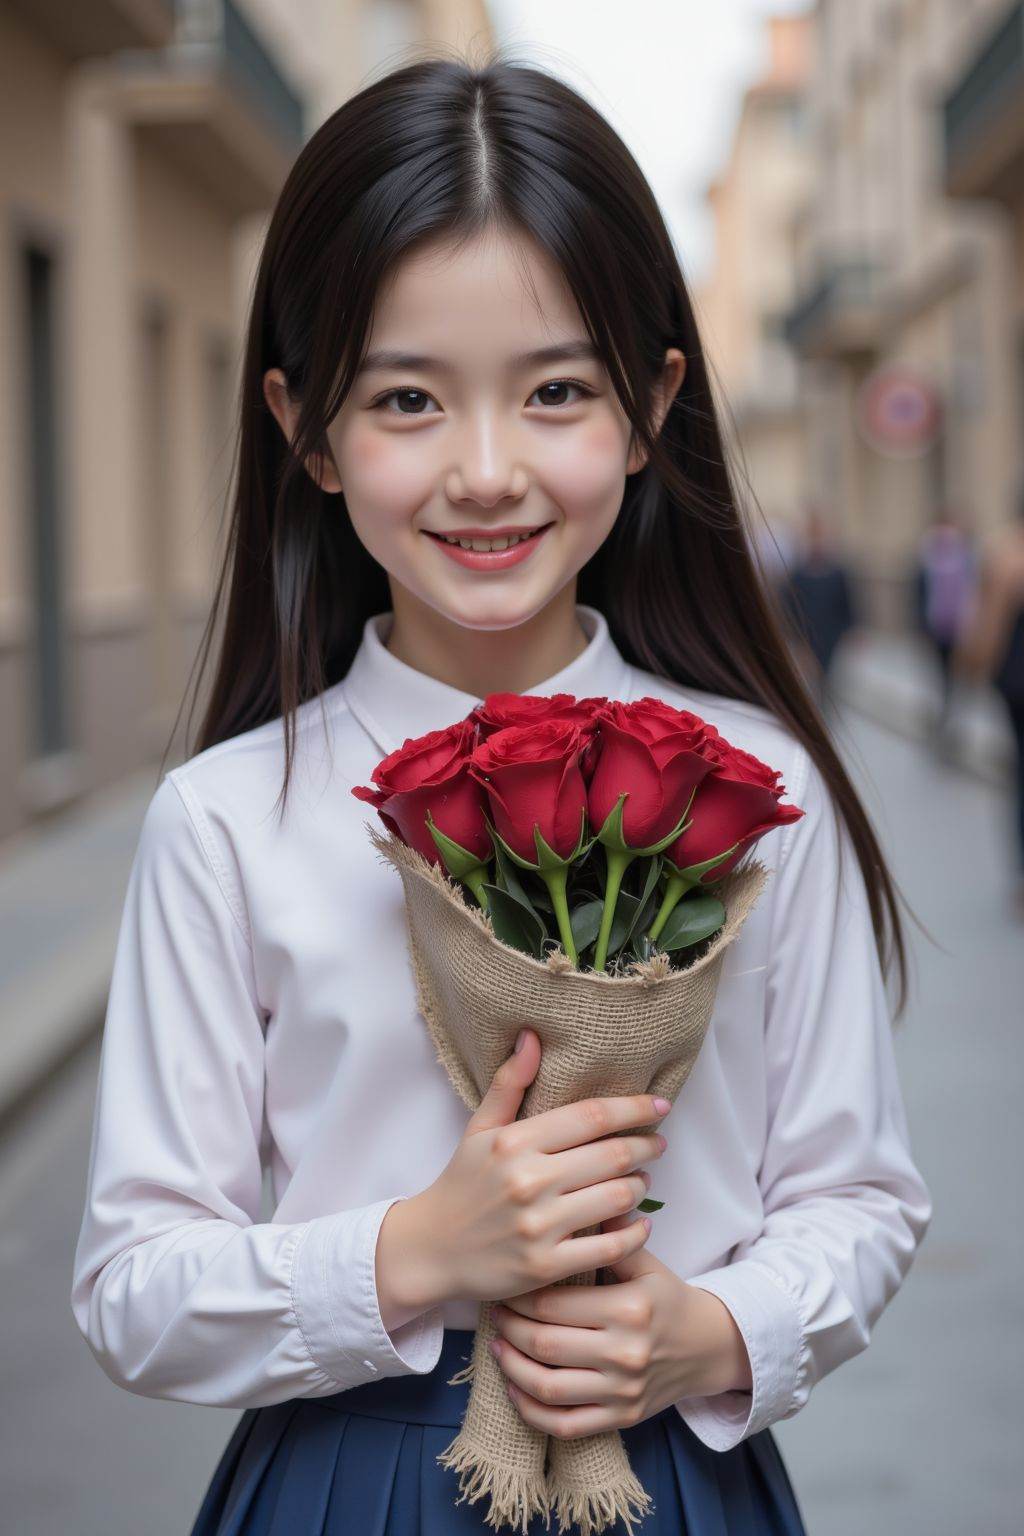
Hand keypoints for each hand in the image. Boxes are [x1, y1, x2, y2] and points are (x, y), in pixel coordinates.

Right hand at [375, 1029, 668, 1329]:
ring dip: (641, 1187)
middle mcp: (528, 1180)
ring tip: (643, 1180)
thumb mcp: (479, 1129)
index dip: (633, 1108)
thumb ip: (509, 1083)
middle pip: (612, 1155)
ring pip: (617, 1197)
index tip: (659, 1104)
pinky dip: (634, 1233)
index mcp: (515, 1141)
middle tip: (658, 1144)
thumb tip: (532, 1037)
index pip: (591, 1116)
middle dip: (646, 1146)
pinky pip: (608, 1247)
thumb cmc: (462, 1183)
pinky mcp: (545, 1266)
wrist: (431, 1248)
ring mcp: (538, 1225)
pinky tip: (641, 1223)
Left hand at [487, 1209, 752, 1439]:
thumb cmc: (666, 1297)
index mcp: (629, 1308)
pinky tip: (514, 1387)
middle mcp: (625, 1352)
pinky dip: (532, 1410)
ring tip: (497, 1345)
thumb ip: (611, 1235)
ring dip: (513, 1367)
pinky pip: (564, 1423)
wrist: (705, 1347)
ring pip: (548, 1386)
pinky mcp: (620, 1418)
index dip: (521, 1294)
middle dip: (510, 1327)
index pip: (554, 1302)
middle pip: (545, 1343)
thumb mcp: (646, 1262)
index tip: (505, 1283)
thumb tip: (576, 1190)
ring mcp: (622, 1391)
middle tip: (494, 1309)